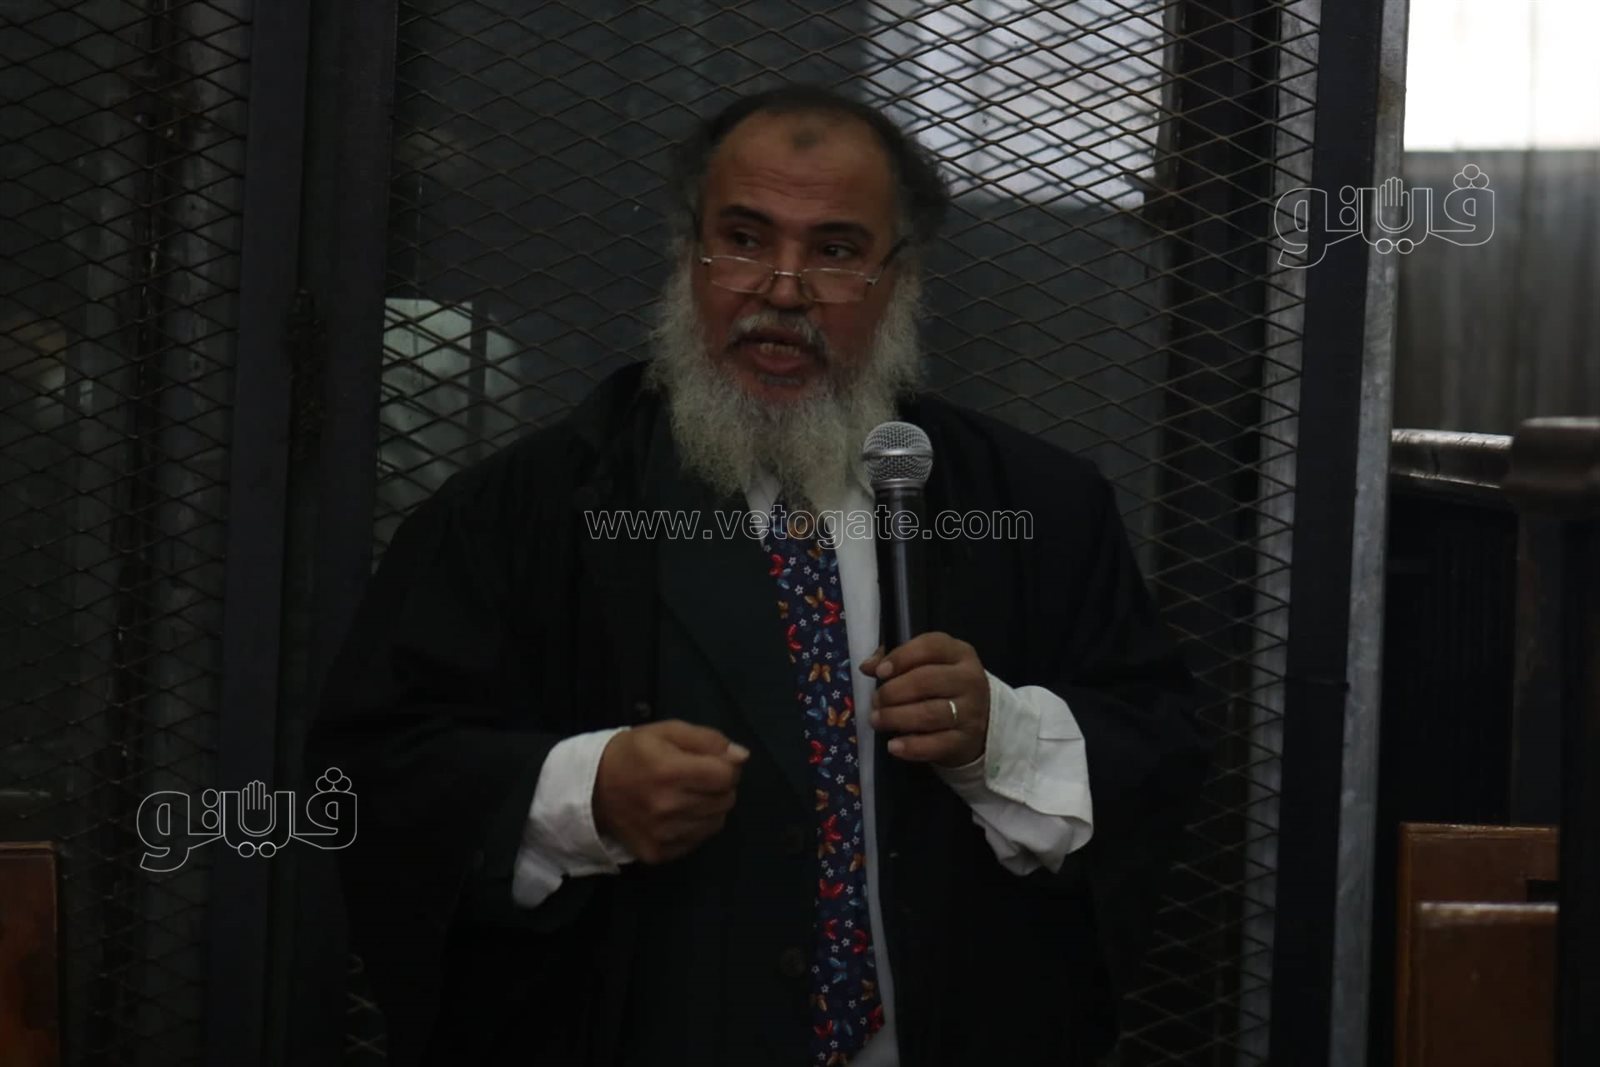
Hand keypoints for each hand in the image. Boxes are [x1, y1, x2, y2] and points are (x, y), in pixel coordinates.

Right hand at [592, 720, 748, 864]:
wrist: (589, 790)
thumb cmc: (632, 754)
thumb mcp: (666, 731)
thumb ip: (708, 740)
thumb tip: (741, 757)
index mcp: (669, 771)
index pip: (727, 775)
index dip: (726, 765)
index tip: (710, 762)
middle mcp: (668, 806)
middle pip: (726, 800)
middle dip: (719, 786)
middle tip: (695, 778)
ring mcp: (663, 834)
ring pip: (716, 822)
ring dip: (709, 807)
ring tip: (686, 796)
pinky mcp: (658, 853)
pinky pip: (697, 840)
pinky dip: (694, 827)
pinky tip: (676, 815)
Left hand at [862, 633, 988, 767]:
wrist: (979, 721)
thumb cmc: (943, 686)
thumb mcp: (928, 664)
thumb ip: (897, 659)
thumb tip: (867, 666)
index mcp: (959, 653)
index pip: (931, 647)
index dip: (901, 657)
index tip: (880, 672)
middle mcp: (969, 679)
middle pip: (927, 680)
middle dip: (893, 691)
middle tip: (875, 701)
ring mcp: (970, 711)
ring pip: (930, 714)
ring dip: (896, 718)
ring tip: (876, 720)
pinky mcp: (965, 740)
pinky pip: (936, 744)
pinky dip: (911, 746)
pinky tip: (893, 746)